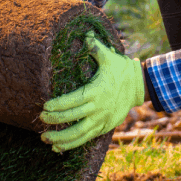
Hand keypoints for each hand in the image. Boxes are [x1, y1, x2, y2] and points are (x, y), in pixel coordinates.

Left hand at [40, 33, 143, 152]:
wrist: (139, 86)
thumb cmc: (120, 69)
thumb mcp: (108, 57)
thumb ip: (95, 47)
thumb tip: (85, 33)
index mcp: (95, 91)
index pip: (73, 101)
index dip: (58, 105)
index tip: (45, 107)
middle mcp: (98, 108)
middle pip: (73, 118)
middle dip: (55, 120)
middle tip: (41, 119)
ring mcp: (102, 120)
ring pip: (79, 133)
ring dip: (61, 138)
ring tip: (45, 139)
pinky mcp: (105, 127)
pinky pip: (86, 138)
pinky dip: (72, 144)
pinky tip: (58, 147)